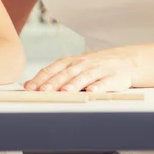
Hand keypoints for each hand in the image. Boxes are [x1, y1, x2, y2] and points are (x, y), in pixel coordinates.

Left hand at [24, 47, 140, 92]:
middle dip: (53, 82)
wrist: (124, 61)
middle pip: (65, 74)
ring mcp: (97, 70)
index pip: (53, 69)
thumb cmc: (93, 66)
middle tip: (42, 91)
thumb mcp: (74, 67)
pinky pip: (104, 83)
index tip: (29, 87)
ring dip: (73, 84)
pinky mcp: (113, 77)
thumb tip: (31, 84)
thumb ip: (55, 75)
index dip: (41, 78)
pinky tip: (92, 92)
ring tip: (65, 92)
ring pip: (83, 77)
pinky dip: (98, 88)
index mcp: (71, 62)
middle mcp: (82, 64)